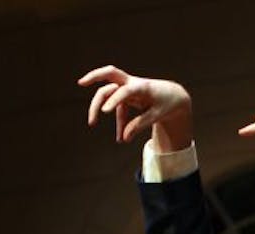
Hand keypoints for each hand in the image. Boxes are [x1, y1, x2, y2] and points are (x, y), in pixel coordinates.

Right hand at [77, 65, 192, 149]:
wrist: (174, 96)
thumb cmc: (166, 103)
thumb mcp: (157, 115)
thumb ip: (140, 125)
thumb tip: (124, 138)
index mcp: (141, 86)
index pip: (124, 90)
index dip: (113, 100)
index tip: (104, 111)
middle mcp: (132, 83)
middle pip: (109, 73)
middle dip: (94, 76)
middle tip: (80, 83)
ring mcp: (128, 88)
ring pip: (108, 92)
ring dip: (100, 106)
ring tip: (91, 123)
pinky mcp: (127, 96)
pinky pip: (118, 108)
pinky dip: (119, 122)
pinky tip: (121, 138)